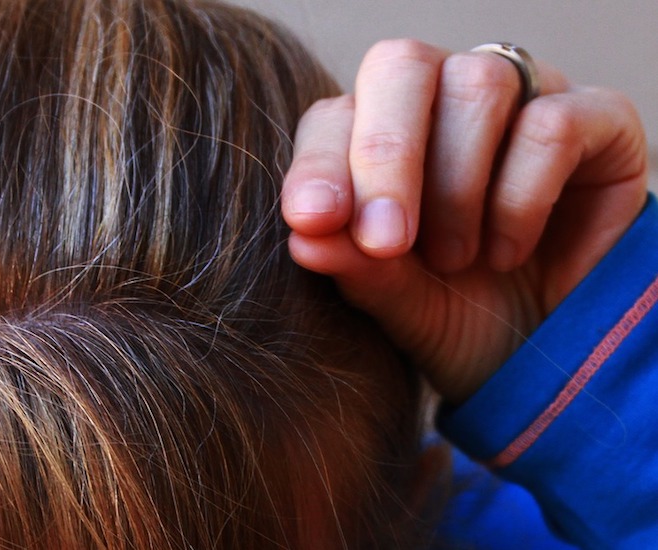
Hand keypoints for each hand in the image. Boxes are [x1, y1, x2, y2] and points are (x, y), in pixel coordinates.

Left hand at [282, 40, 647, 402]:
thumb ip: (355, 267)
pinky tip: (508, 251)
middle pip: (403, 66)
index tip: (313, 220)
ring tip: (455, 259)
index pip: (337, 115)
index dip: (320, 162)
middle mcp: (446, 100)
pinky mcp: (597, 120)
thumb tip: (304, 238)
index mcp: (380, 134)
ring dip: (456, 188)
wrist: (546, 352)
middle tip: (386, 241)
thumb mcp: (399, 302)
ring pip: (477, 85)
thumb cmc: (457, 315)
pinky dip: (521, 199)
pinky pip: (551, 125)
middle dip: (386, 155)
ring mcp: (523, 100)